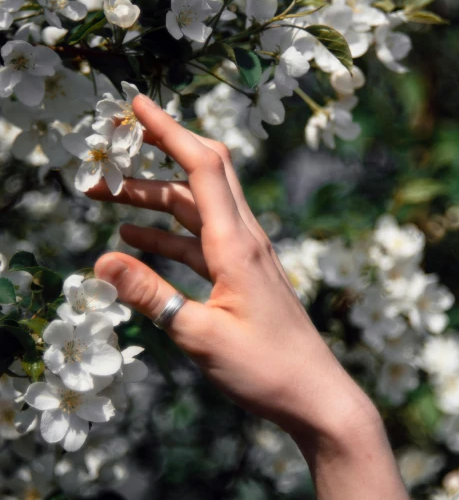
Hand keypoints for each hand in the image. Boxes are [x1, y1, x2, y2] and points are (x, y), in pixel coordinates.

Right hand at [91, 94, 379, 447]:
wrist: (316, 396)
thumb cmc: (265, 369)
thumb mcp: (199, 335)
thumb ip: (151, 295)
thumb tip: (102, 261)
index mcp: (237, 244)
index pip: (201, 167)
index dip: (169, 130)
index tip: (136, 104)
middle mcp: (244, 239)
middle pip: (196, 179)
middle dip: (151, 161)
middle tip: (104, 160)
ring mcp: (244, 257)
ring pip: (194, 210)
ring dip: (152, 201)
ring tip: (106, 200)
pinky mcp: (242, 276)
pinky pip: (199, 243)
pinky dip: (167, 236)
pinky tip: (136, 241)